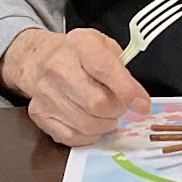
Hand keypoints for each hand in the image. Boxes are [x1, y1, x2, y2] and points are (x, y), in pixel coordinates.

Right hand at [0, 27, 150, 146]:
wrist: (42, 60)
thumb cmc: (80, 54)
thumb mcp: (104, 47)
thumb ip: (122, 68)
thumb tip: (137, 98)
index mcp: (80, 44)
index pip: (105, 70)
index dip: (127, 91)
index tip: (142, 105)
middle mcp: (58, 68)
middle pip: (97, 103)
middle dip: (117, 110)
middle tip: (121, 105)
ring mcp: (46, 93)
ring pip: (86, 124)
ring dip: (105, 123)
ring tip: (106, 112)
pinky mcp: (39, 114)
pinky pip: (72, 137)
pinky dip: (89, 134)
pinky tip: (91, 120)